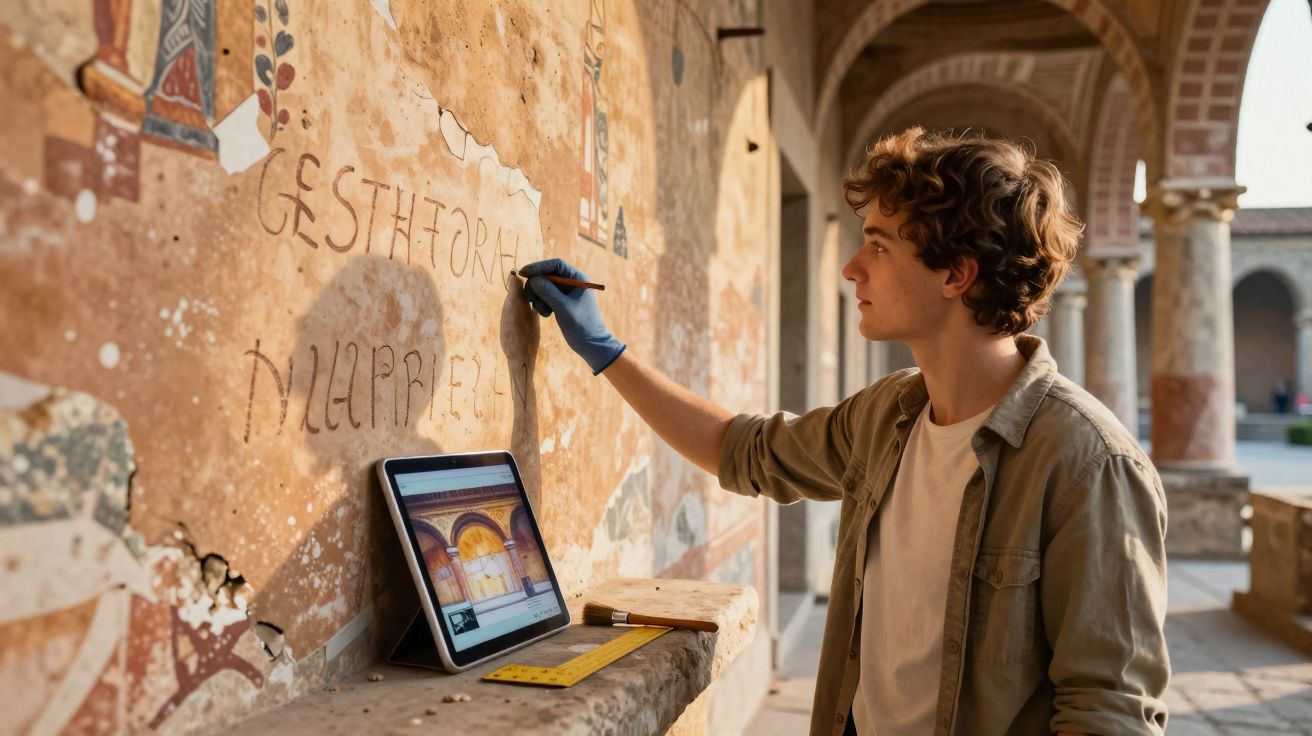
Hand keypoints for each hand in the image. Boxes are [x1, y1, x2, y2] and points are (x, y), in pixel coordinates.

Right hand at [519, 258, 625, 374]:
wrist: (591, 345)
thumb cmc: (582, 325)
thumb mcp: (563, 307)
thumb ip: (548, 292)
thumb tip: (533, 279)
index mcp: (578, 279)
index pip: (556, 265)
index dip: (539, 267)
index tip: (524, 272)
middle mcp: (572, 283)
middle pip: (547, 275)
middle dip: (536, 286)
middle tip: (529, 298)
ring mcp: (566, 294)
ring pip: (544, 287)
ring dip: (538, 298)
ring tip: (543, 311)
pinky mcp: (561, 304)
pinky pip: (545, 298)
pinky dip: (542, 304)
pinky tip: (546, 315)